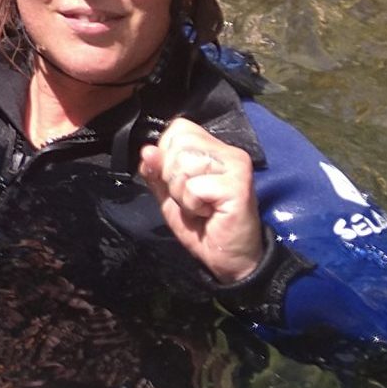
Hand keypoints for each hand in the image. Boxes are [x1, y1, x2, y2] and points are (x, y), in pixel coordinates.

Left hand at [138, 117, 265, 283]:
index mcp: (213, 148)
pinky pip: (195, 187)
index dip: (168, 155)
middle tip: (193, 198)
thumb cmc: (201, 226)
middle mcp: (228, 151)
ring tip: (201, 206)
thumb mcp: (169, 196)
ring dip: (183, 193)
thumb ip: (156, 172)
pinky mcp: (239, 184)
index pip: (178, 128)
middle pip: (179, 143)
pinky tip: (210, 213)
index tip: (183, 182)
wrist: (228, 259)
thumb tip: (147, 151)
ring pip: (184, 164)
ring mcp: (236, 165)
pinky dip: (193, 205)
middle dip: (173, 177)